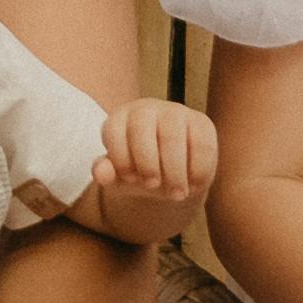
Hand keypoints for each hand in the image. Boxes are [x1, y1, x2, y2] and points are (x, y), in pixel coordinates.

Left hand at [89, 96, 214, 241]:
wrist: (171, 176)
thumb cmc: (138, 172)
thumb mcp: (119, 177)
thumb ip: (107, 174)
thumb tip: (101, 173)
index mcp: (120, 118)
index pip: (114, 130)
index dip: (120, 157)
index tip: (129, 179)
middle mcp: (147, 109)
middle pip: (142, 129)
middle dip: (147, 163)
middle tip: (153, 187)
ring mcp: (176, 112)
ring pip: (172, 136)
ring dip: (174, 171)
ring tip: (176, 194)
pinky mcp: (202, 123)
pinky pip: (201, 144)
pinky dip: (197, 170)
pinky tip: (193, 184)